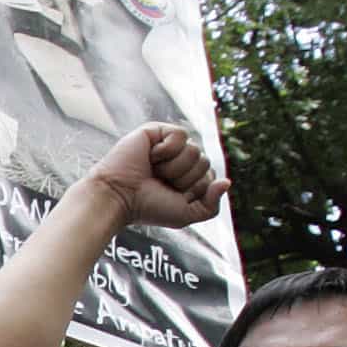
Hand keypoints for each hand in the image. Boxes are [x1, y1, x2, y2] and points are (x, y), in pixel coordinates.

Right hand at [69, 123, 225, 231]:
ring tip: (154, 171)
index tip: (172, 195)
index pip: (210, 176)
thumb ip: (211, 205)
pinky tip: (151, 156)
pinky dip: (167, 150)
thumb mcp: (185, 214)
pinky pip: (180, 135)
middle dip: (185, 178)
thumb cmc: (147, 207)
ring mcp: (168, 145)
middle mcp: (179, 160)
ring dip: (175, 167)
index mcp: (186, 177)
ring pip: (195, 150)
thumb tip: (226, 182)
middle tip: (160, 182)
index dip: (195, 189)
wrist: (119, 198)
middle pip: (205, 162)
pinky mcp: (156, 131)